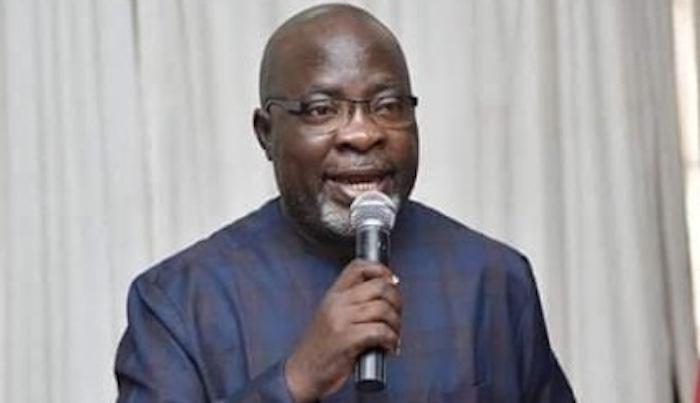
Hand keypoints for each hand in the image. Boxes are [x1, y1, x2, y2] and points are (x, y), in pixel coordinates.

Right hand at [284, 259, 400, 401]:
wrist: (302, 373)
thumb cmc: (320, 349)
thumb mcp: (330, 316)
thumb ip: (352, 303)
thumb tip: (386, 295)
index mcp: (333, 295)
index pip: (358, 267)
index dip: (381, 270)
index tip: (392, 282)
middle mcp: (337, 303)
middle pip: (379, 286)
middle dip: (396, 301)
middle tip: (396, 316)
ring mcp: (341, 320)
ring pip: (383, 309)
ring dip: (396, 324)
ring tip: (393, 336)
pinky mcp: (347, 340)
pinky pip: (380, 331)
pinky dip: (391, 340)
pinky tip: (389, 347)